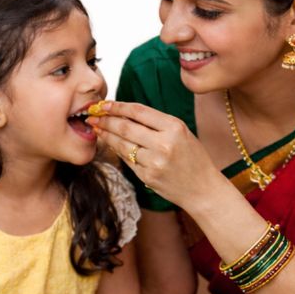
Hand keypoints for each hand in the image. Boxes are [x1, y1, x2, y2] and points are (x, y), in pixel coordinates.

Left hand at [87, 100, 225, 208]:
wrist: (203, 189)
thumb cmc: (193, 158)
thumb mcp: (182, 133)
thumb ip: (157, 123)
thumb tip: (126, 113)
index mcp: (174, 127)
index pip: (138, 111)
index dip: (117, 106)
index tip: (104, 104)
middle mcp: (164, 144)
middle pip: (125, 127)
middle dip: (105, 120)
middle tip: (92, 115)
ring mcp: (154, 162)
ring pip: (122, 144)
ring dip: (106, 135)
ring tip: (96, 128)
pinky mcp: (147, 176)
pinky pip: (127, 160)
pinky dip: (116, 150)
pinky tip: (110, 143)